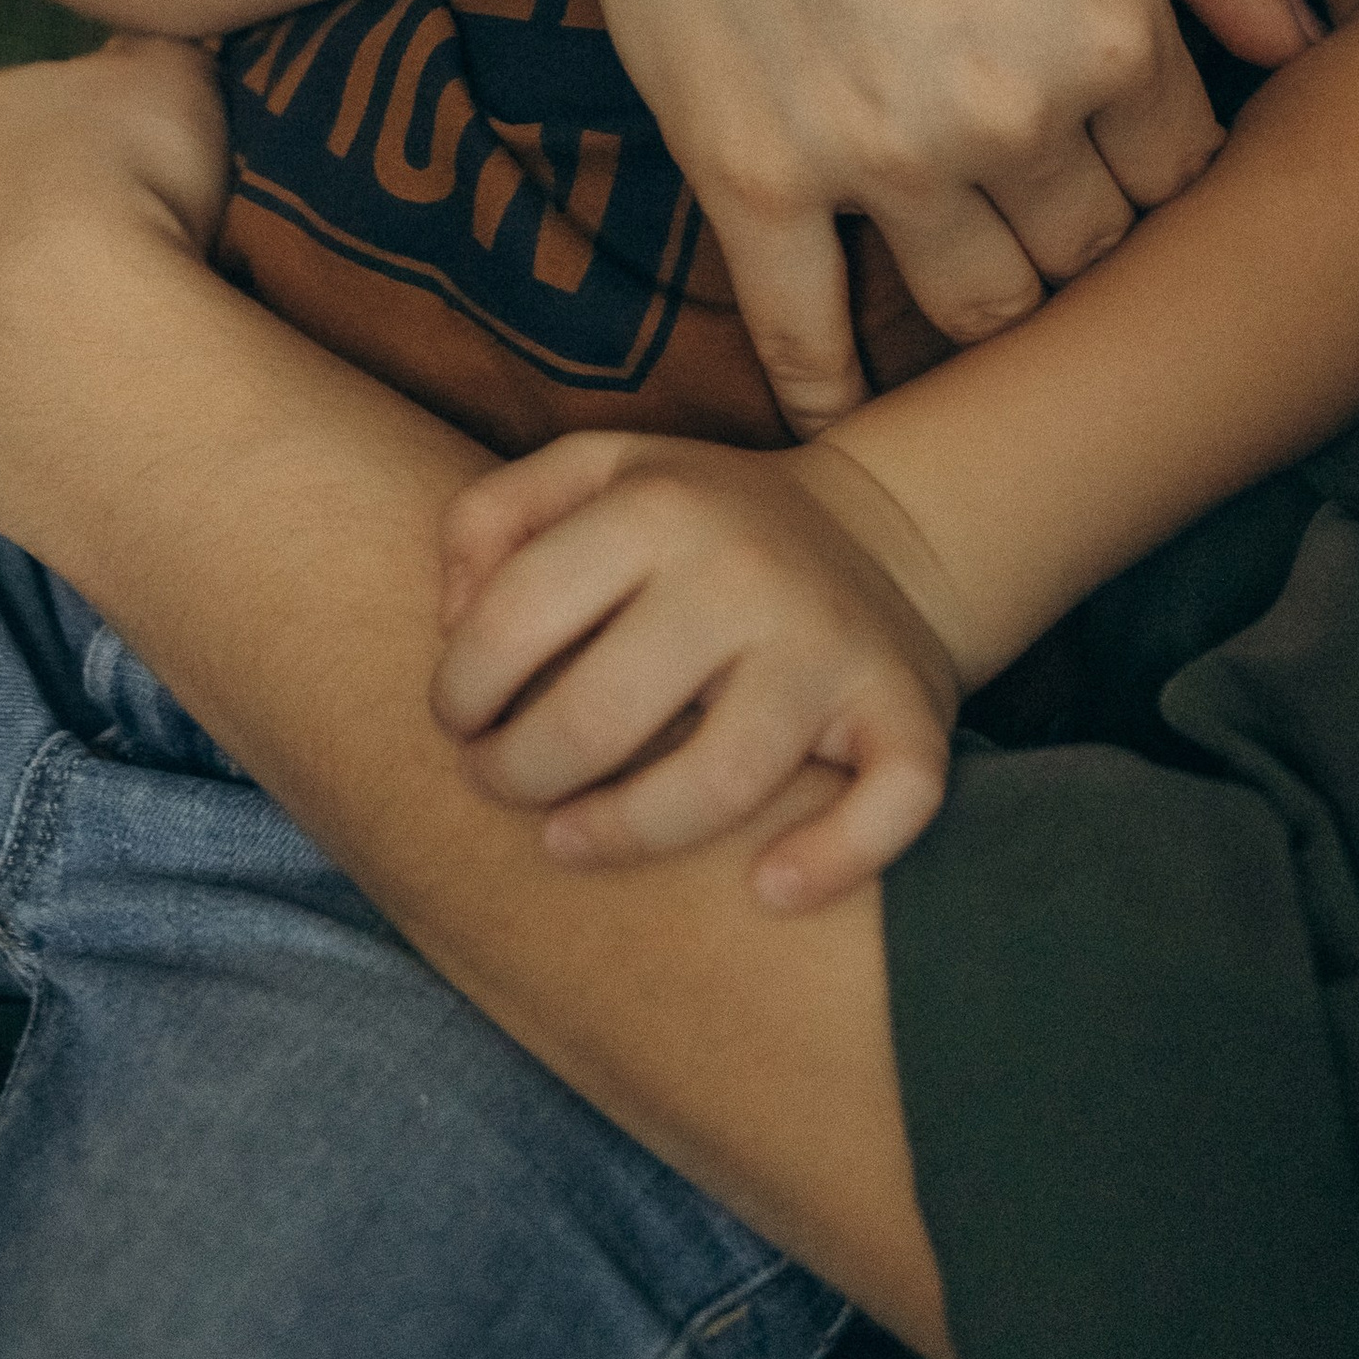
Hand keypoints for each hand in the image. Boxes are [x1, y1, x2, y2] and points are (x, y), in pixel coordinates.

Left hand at [0, 34, 229, 466]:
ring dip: (11, 291)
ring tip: (96, 320)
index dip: (92, 130)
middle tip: (129, 243)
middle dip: (42, 210)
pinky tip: (42, 382)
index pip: (32, 104)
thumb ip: (158, 51)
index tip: (147, 162)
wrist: (78, 322)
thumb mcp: (175, 72)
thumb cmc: (134, 175)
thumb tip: (152, 50)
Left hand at [430, 426, 965, 911]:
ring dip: (624, 835)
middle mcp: (747, 571)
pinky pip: (888, 804)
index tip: (456, 722)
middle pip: (601, 715)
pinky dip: (831, 861)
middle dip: (518, 774)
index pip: (517, 615)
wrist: (881, 531)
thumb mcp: (594, 469)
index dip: (460, 688)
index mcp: (659, 506)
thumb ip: (492, 515)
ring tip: (566, 842)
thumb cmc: (700, 521)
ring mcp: (830, 646)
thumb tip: (451, 619)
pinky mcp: (907, 709)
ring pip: (721, 781)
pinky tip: (768, 889)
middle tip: (498, 785)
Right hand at [521, 0, 1312, 433]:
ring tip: (962, 262)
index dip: (1151, 156)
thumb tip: (1297, 48)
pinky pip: (807, 338)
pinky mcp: (755, 181)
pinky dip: (829, 390)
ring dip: (987, 300)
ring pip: (981, 310)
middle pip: (1092, 251)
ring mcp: (882, 160)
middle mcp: (1015, 113)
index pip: (1182, 169)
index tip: (1109, 138)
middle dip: (1080, 228)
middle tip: (1034, 193)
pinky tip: (842, 410)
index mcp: (1114, 20)